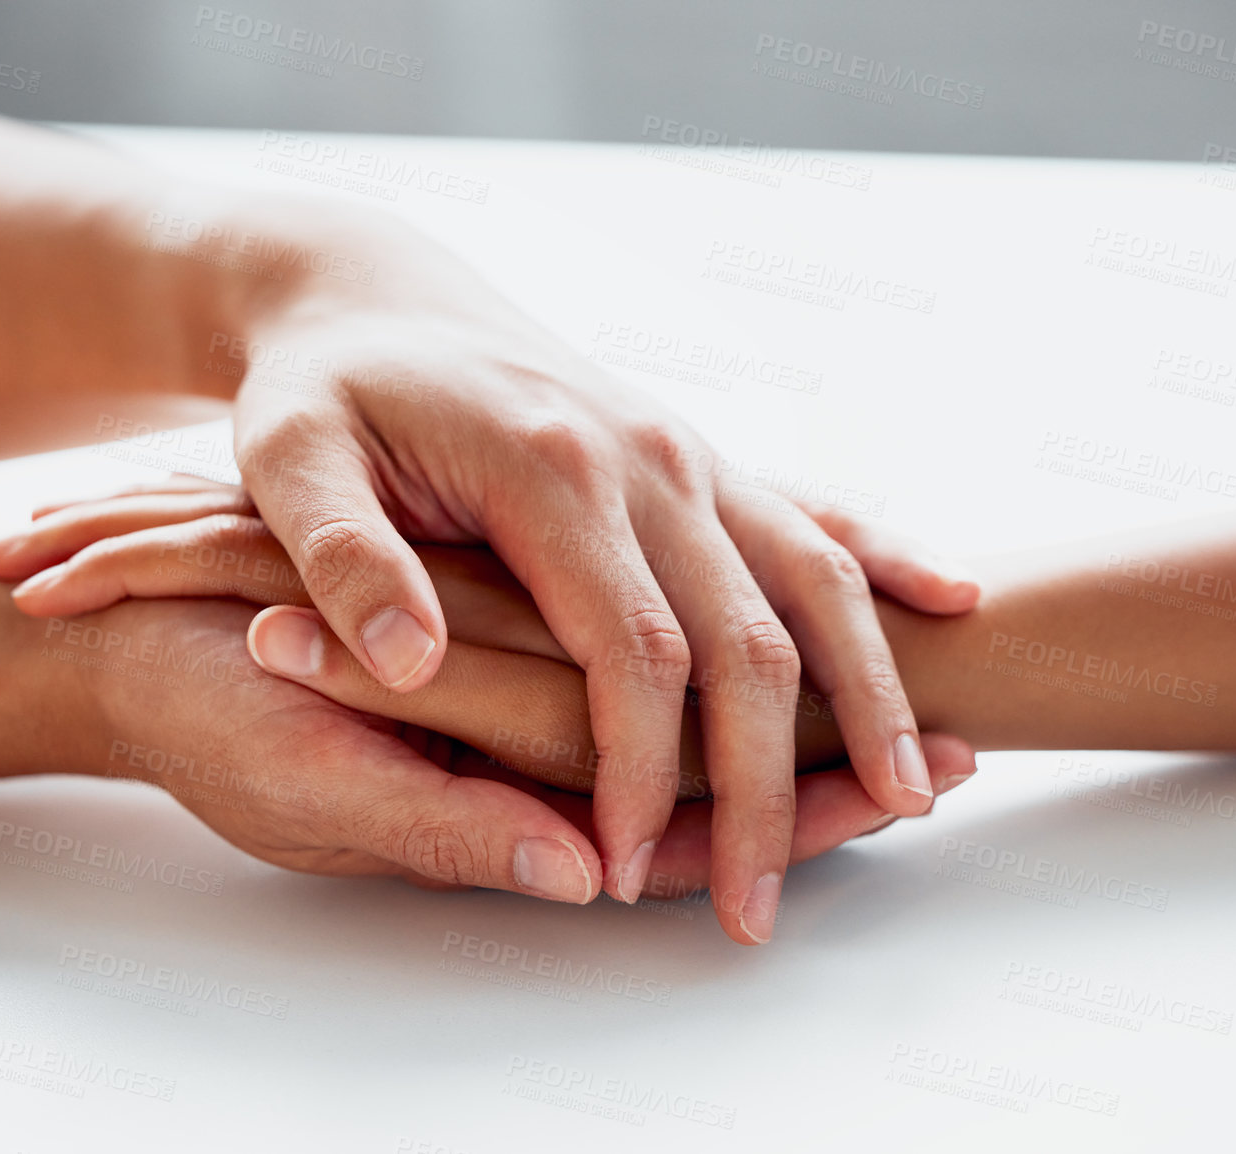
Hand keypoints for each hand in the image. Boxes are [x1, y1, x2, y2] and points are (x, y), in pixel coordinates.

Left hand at [199, 204, 972, 936]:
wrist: (378, 298)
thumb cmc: (324, 389)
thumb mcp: (287, 459)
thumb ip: (344, 558)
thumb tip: (414, 664)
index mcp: (552, 468)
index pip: (633, 650)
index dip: (640, 771)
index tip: (624, 867)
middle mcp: (648, 458)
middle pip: (749, 639)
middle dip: (766, 785)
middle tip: (757, 907)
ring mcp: (688, 454)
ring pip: (814, 579)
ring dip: (870, 694)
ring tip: (912, 797)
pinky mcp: (701, 460)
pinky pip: (813, 514)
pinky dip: (886, 566)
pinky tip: (949, 607)